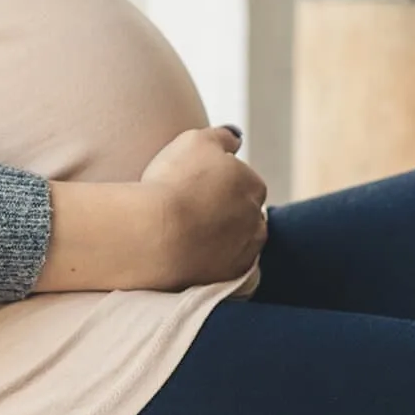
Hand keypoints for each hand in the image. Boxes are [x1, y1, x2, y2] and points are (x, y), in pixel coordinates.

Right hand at [35, 126, 266, 293]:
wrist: (156, 233)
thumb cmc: (174, 181)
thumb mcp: (196, 140)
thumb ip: (221, 137)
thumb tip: (235, 139)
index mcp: (254, 186)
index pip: (243, 183)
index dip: (218, 184)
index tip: (194, 188)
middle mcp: (258, 219)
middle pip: (244, 214)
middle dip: (225, 212)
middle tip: (191, 211)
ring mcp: (245, 251)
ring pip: (239, 242)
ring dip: (223, 238)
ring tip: (191, 235)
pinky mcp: (229, 278)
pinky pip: (228, 267)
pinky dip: (215, 261)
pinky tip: (193, 255)